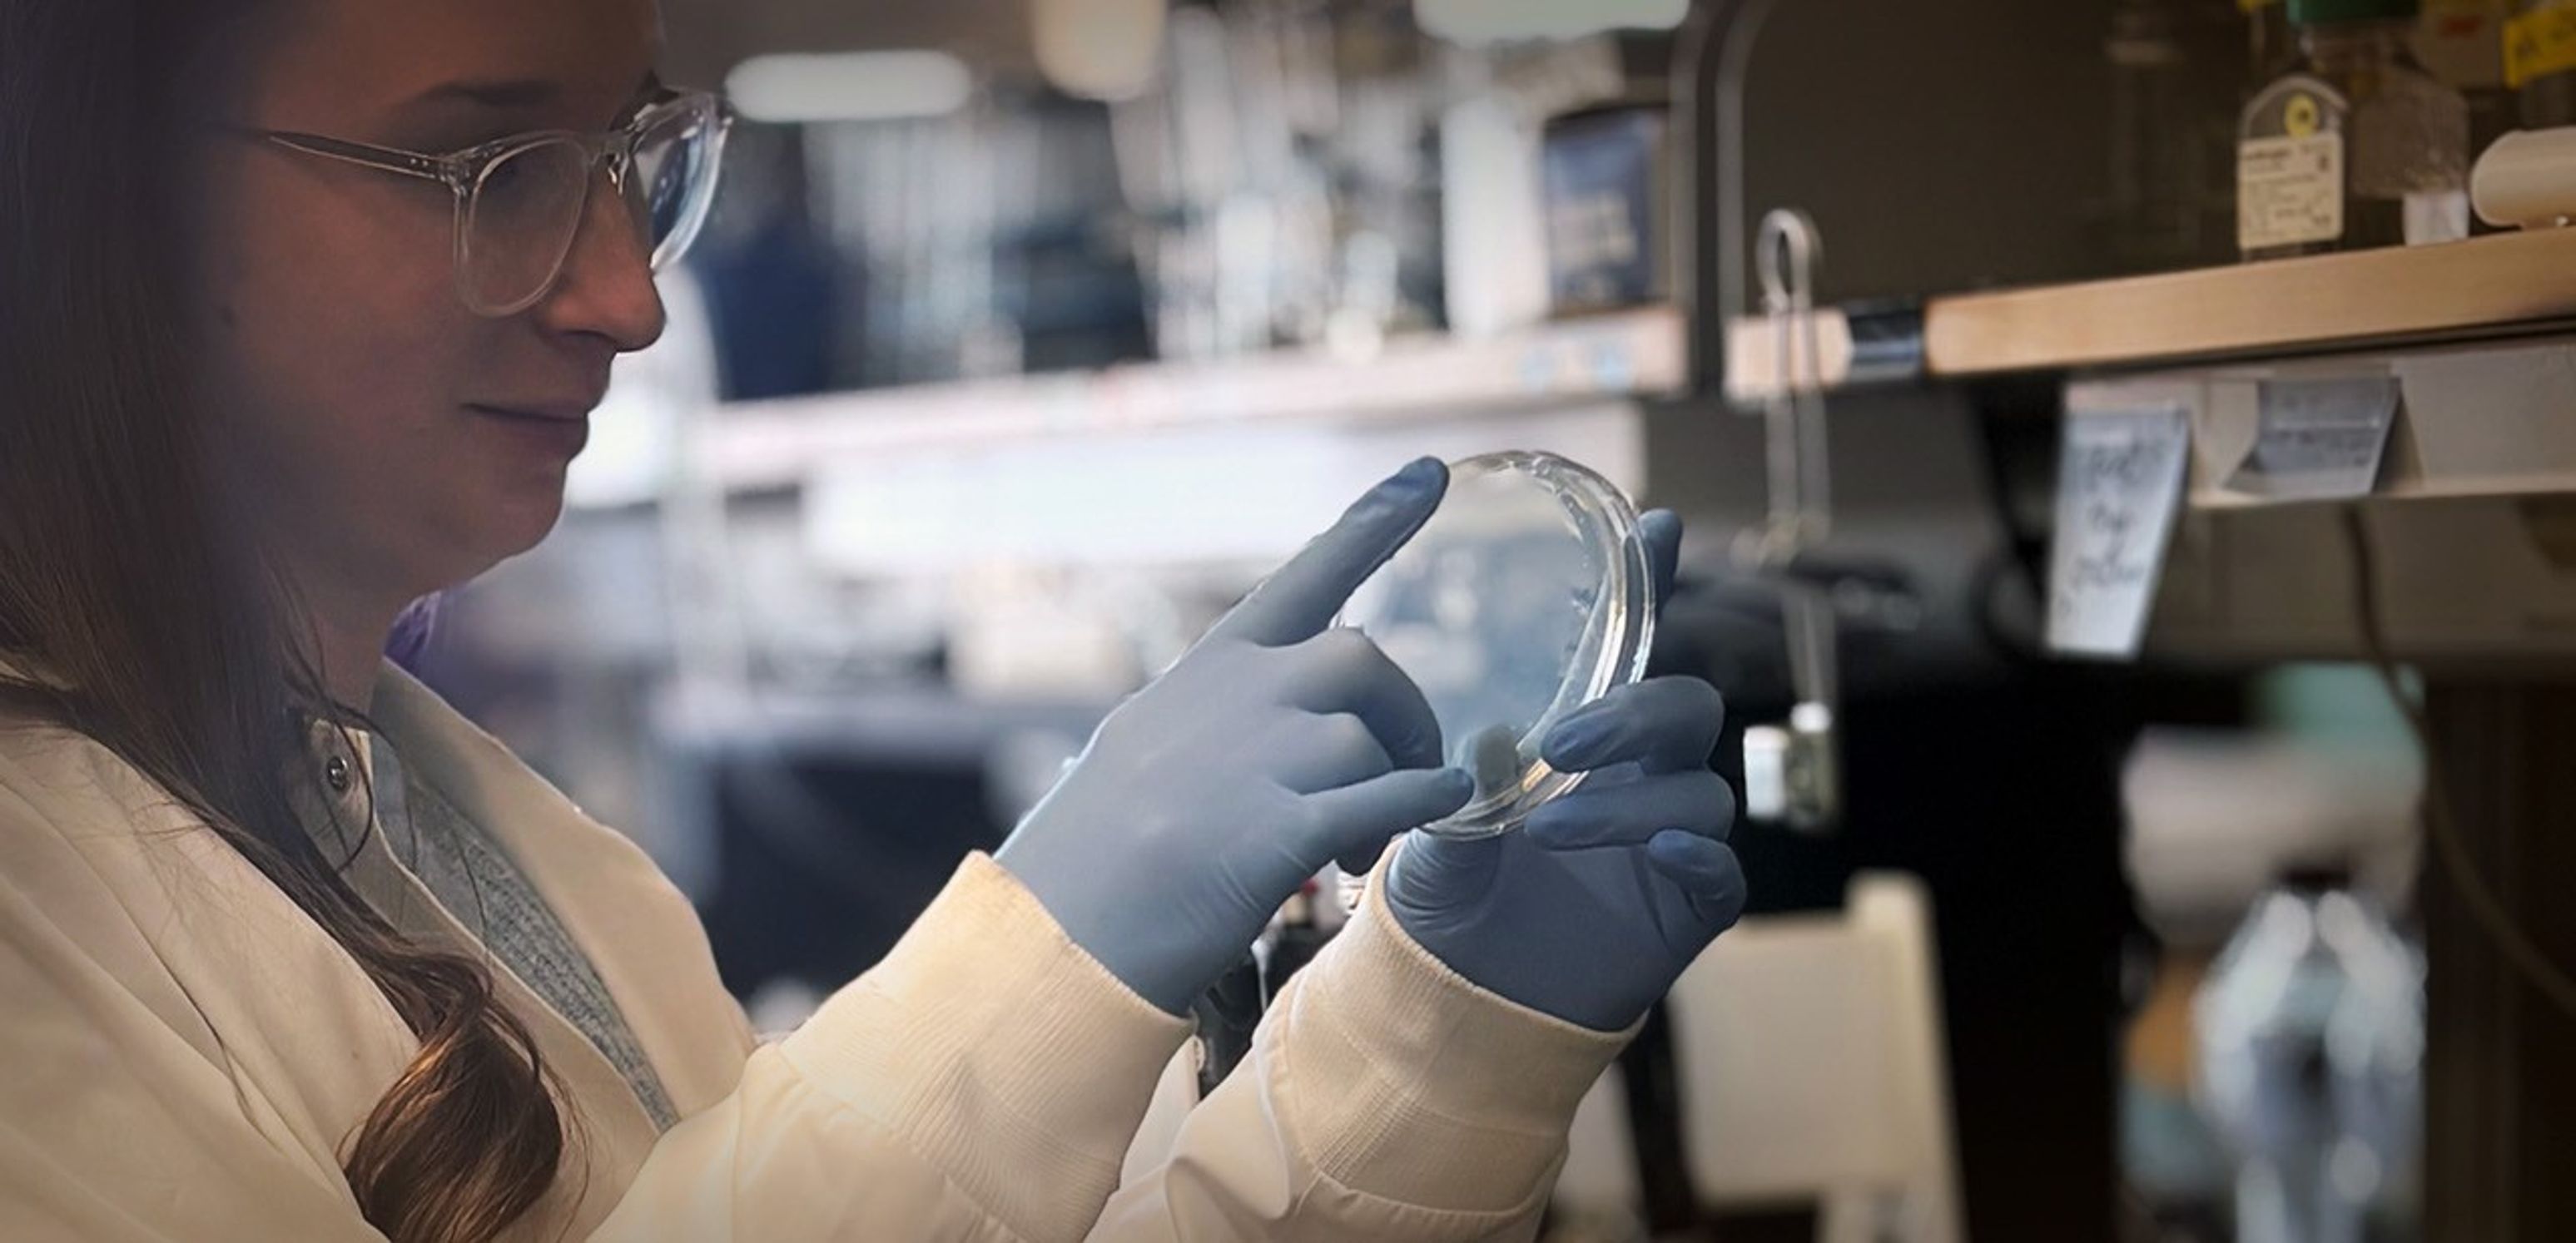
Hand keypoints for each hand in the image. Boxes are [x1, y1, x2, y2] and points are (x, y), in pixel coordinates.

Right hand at [996, 459, 1474, 1013]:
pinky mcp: (1277, 829)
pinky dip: (1426, 802)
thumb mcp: (1144, 750)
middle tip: (1406, 773)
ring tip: (1361, 846)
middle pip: (1361, 660)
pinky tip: (1442, 812)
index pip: (1306, 574)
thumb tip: (1269, 730)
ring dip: (1397, 782)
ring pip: (1368, 734)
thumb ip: (1213, 722)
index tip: (1432, 472)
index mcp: (1207, 671)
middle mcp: (1235, 697)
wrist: (1055, 935)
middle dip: (1403, 713)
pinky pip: (1386, 799)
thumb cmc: (1093, 858)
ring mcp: (1255, 758)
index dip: (1376, 521)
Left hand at [1381, 510, 1746, 1031]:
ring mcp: (1670, 835)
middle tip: (1565, 738)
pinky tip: (1660, 850)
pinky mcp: (1686, 905)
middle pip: (1687, 706)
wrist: (1449, 994)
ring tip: (1553, 824)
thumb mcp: (1427, 821)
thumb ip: (1459, 778)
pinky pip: (1724, 869)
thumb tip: (1488, 739)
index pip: (1631, 645)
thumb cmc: (1444, 888)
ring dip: (1633, 797)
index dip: (1654, 585)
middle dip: (1637, 712)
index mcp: (1585, 731)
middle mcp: (1639, 772)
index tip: (1660, 524)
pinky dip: (1697, 853)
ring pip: (1705, 785)